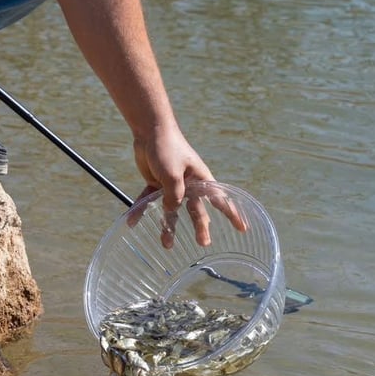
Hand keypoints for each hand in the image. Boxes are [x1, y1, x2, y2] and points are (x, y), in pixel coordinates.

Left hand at [131, 128, 247, 247]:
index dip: (232, 214)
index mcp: (201, 180)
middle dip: (201, 227)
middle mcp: (189, 185)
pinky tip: (131, 221)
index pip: (220, 200)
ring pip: (172, 210)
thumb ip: (174, 196)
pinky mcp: (156, 183)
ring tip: (166, 245)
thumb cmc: (167, 149)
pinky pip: (149, 200)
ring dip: (169, 227)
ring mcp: (172, 185)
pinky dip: (141, 209)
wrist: (150, 130)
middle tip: (204, 243)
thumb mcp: (172, 175)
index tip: (243, 228)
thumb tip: (171, 212)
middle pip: (197, 210)